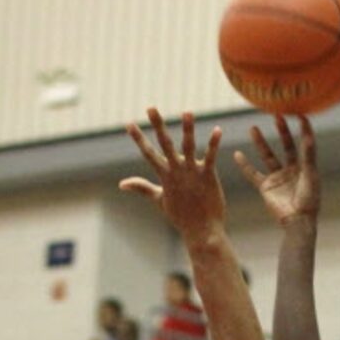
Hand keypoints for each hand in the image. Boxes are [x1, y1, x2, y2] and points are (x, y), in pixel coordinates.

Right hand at [120, 108, 224, 242]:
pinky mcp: (208, 177)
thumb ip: (142, 188)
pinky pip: (210, 157)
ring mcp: (192, 173)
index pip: (148, 153)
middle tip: (150, 107)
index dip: (138, 138)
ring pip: (188, 147)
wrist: (201, 232)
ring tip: (187, 111)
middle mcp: (177, 172)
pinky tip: (218, 130)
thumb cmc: (181, 216)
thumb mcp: (159, 200)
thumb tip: (121, 184)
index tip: (128, 123)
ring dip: (187, 129)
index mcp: (165, 176)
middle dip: (157, 125)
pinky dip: (213, 144)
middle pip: (165, 144)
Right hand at [234, 115, 319, 225]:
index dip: (304, 129)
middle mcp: (292, 170)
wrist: (297, 221)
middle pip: (286, 145)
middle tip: (276, 115)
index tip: (300, 114)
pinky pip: (253, 174)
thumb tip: (307, 135)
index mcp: (305, 167)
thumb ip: (308, 156)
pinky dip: (245, 165)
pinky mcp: (267, 187)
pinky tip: (237, 154)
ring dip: (260, 142)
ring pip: (268, 156)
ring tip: (253, 128)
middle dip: (282, 130)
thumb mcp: (310, 176)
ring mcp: (278, 178)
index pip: (304, 143)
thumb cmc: (309, 201)